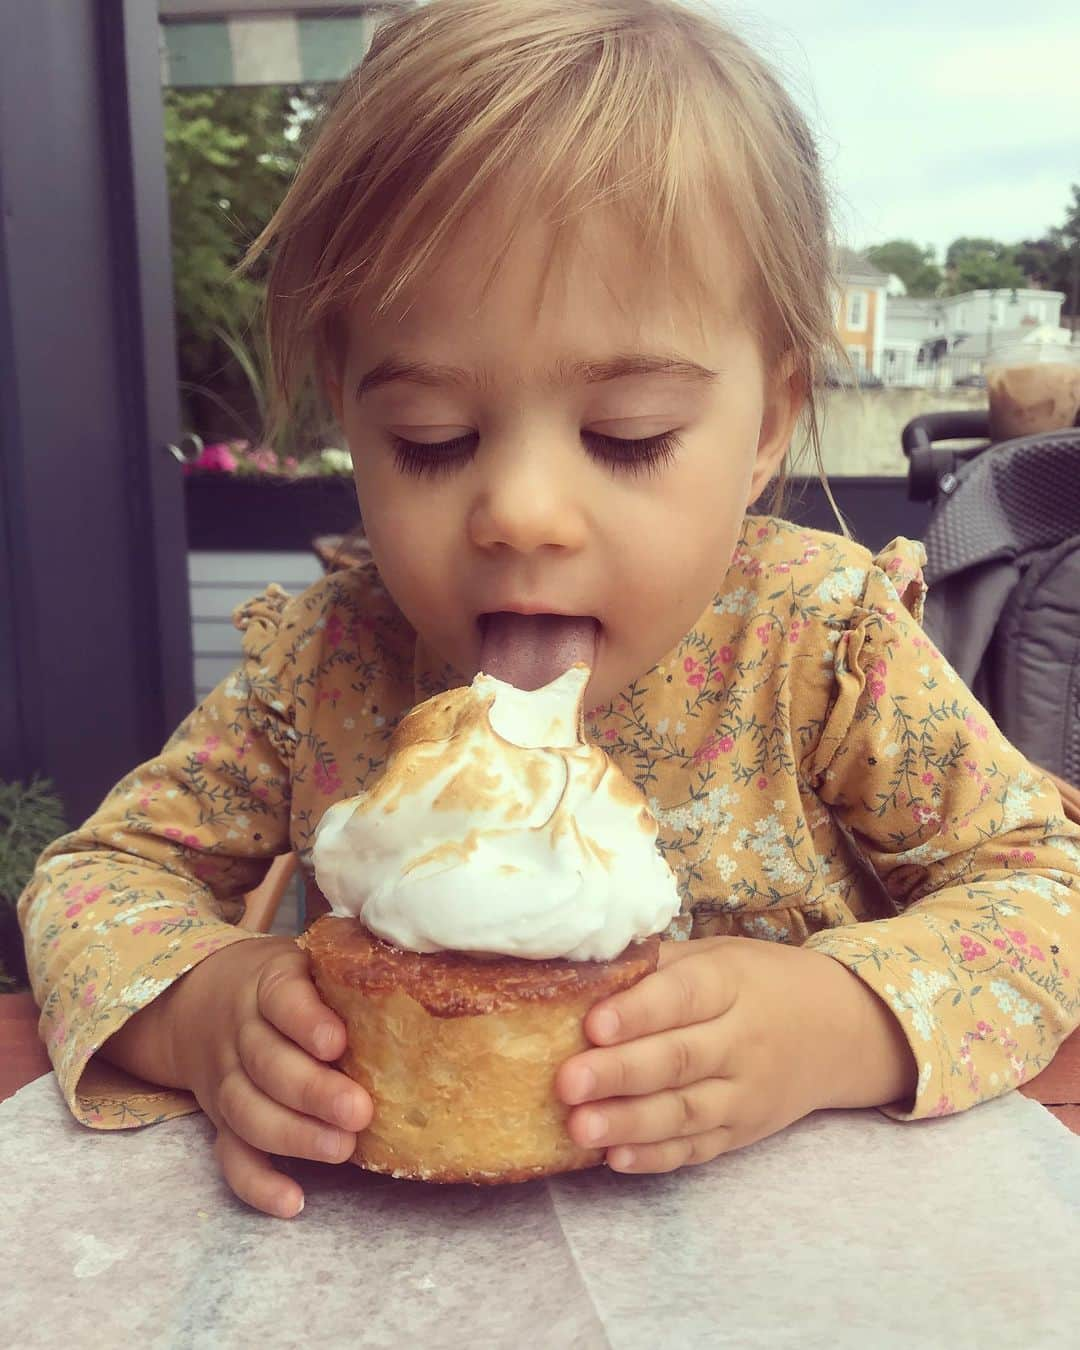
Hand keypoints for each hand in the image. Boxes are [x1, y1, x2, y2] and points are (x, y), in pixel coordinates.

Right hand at [165, 937, 372, 1217]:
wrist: (202, 998)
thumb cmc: (287, 982)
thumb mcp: (309, 961)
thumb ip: (350, 972)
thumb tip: (424, 978)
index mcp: (266, 984)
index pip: (280, 998)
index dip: (306, 1021)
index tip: (339, 1042)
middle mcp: (239, 1032)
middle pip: (265, 1062)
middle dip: (312, 1091)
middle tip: (360, 1111)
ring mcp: (225, 1079)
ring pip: (246, 1111)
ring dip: (293, 1135)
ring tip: (343, 1148)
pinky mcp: (220, 1121)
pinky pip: (229, 1156)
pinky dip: (257, 1183)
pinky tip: (293, 1201)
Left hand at [555, 936, 915, 1174]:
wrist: (838, 1030)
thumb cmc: (756, 981)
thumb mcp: (716, 955)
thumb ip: (656, 964)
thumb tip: (580, 969)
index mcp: (730, 984)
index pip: (682, 997)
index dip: (638, 1011)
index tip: (592, 1023)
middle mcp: (741, 1041)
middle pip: (678, 1059)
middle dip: (619, 1073)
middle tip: (567, 1082)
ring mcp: (745, 1094)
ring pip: (684, 1112)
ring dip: (629, 1123)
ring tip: (579, 1127)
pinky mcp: (742, 1133)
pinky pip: (697, 1149)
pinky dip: (656, 1157)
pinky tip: (615, 1158)